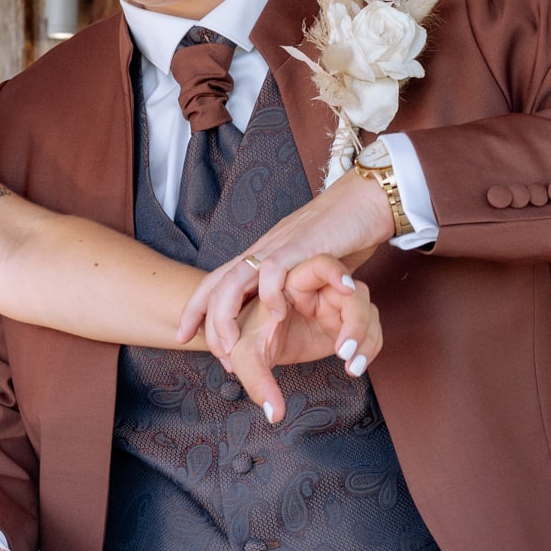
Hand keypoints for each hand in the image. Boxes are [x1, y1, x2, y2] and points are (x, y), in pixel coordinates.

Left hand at [178, 173, 393, 357]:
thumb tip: (287, 310)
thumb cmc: (342, 233)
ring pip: (235, 280)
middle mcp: (263, 250)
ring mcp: (279, 247)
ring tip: (231, 347)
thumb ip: (293, 283)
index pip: (217, 281)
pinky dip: (270, 295)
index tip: (184, 336)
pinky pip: (274, 271)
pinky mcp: (302, 246)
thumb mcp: (307, 265)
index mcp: (262, 254)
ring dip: (227, 316)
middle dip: (205, 320)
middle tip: (206, 351)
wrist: (366, 200)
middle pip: (218, 283)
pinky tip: (279, 316)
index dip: (197, 309)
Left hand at [215, 259, 383, 420]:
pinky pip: (370, 328)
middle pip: (353, 291)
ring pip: (366, 310)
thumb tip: (274, 415)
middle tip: (344, 350)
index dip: (336, 273)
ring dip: (364, 337)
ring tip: (350, 366)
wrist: (261, 346)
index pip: (320, 265)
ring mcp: (335, 304)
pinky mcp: (347, 321)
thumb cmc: (251, 340)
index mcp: (291, 283)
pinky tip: (355, 367)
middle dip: (355, 321)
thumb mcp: (248, 357)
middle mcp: (318, 289)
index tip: (343, 290)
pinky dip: (369, 347)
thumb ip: (259, 382)